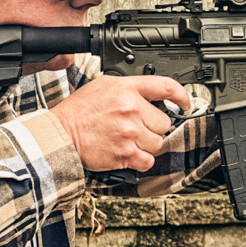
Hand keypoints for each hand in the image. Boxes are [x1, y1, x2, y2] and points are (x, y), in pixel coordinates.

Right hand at [50, 75, 191, 171]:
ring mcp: (129, 133)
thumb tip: (153, 95)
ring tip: (129, 139)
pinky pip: (148, 161)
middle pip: (165, 122)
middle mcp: (131, 109)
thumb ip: (131, 88)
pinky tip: (128, 152)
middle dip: (153, 126)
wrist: (61, 135)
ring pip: (158, 143)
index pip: (166, 87)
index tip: (185, 103)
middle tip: (136, 126)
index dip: (181, 95)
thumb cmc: (80, 111)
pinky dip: (141, 160)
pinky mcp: (125, 154)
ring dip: (147, 144)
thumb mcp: (104, 85)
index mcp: (127, 89)